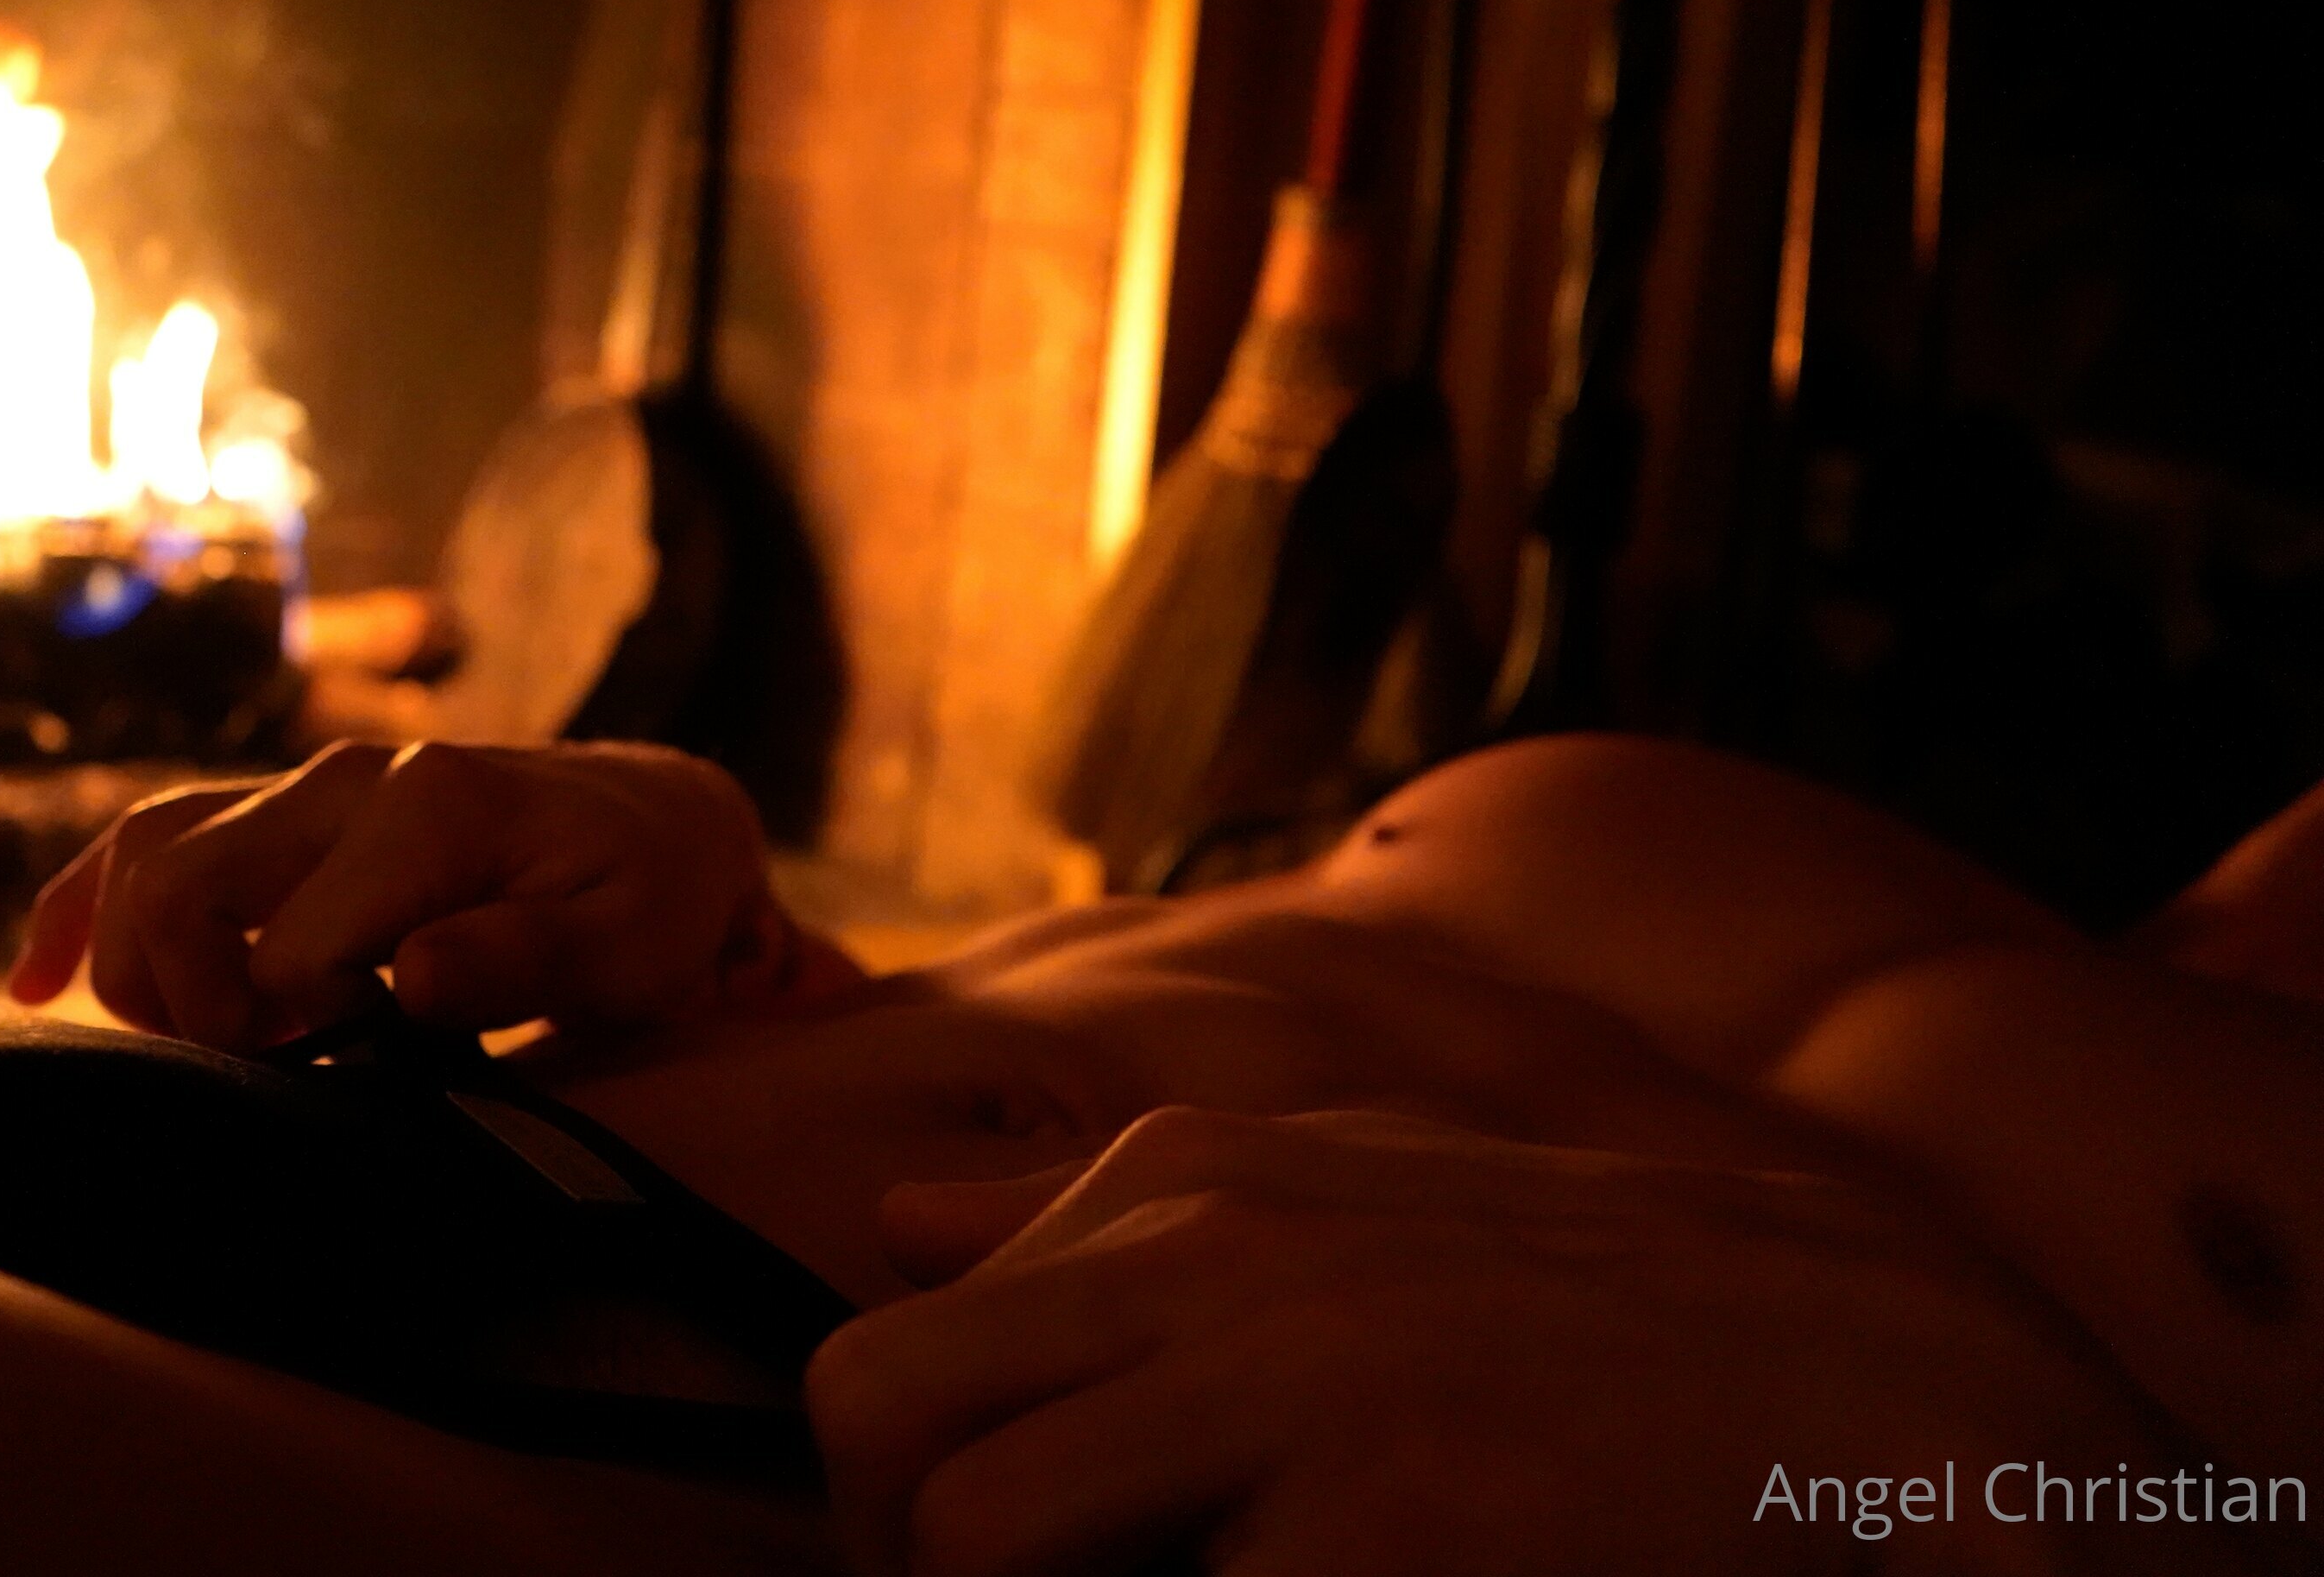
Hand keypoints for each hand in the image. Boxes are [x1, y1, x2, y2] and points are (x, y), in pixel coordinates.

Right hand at [8, 740, 855, 1048]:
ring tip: (197, 1050)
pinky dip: (83, 907)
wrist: (657, 820)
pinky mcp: (275, 808)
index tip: (352, 1082)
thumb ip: (522, 958)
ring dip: (137, 967)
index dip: (294, 1040)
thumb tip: (409, 979)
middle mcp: (344, 778)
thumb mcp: (626, 943)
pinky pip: (148, 838)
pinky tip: (35, 984)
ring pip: (148, 858)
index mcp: (425, 809)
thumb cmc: (645, 898)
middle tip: (264, 1075)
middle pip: (179, 887)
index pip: (286, 950)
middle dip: (187, 1004)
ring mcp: (301, 786)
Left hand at [811, 1107, 2217, 1576]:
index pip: (880, 1362)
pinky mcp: (1385, 1529)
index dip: (882, 1511)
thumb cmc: (1567, 1298)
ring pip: (975, 1539)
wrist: (1853, 1364)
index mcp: (1173, 1195)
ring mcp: (1292, 1393)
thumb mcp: (1320, 1193)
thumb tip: (899, 1221)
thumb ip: (1093, 1209)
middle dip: (903, 1564)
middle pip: (878, 1428)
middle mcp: (1202, 1266)